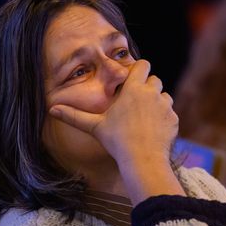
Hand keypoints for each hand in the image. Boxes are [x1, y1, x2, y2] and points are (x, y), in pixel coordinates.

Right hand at [49, 60, 177, 167]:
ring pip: (164, 96)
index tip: (131, 78)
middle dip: (147, 87)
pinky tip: (153, 131)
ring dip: (156, 102)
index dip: (138, 69)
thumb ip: (74, 116)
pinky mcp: (174, 120)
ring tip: (144, 117)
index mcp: (134, 89)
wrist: (143, 160)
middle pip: (154, 79)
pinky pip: (170, 113)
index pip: (143, 65)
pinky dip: (163, 119)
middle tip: (135, 101)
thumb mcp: (95, 127)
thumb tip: (52, 109)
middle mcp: (152, 93)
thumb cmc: (117, 141)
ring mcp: (166, 106)